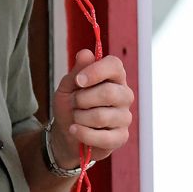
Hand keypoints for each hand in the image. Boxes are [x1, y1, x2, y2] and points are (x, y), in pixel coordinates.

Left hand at [50, 49, 133, 167]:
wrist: (67, 133)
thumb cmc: (71, 105)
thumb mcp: (68, 86)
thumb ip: (77, 70)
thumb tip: (86, 53)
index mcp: (114, 77)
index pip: (115, 65)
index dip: (96, 71)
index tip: (79, 80)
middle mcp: (124, 95)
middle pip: (108, 93)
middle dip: (82, 99)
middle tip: (74, 103)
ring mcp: (125, 117)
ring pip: (102, 116)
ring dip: (80, 118)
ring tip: (76, 118)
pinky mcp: (121, 137)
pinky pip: (102, 137)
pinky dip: (83, 134)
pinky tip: (75, 130)